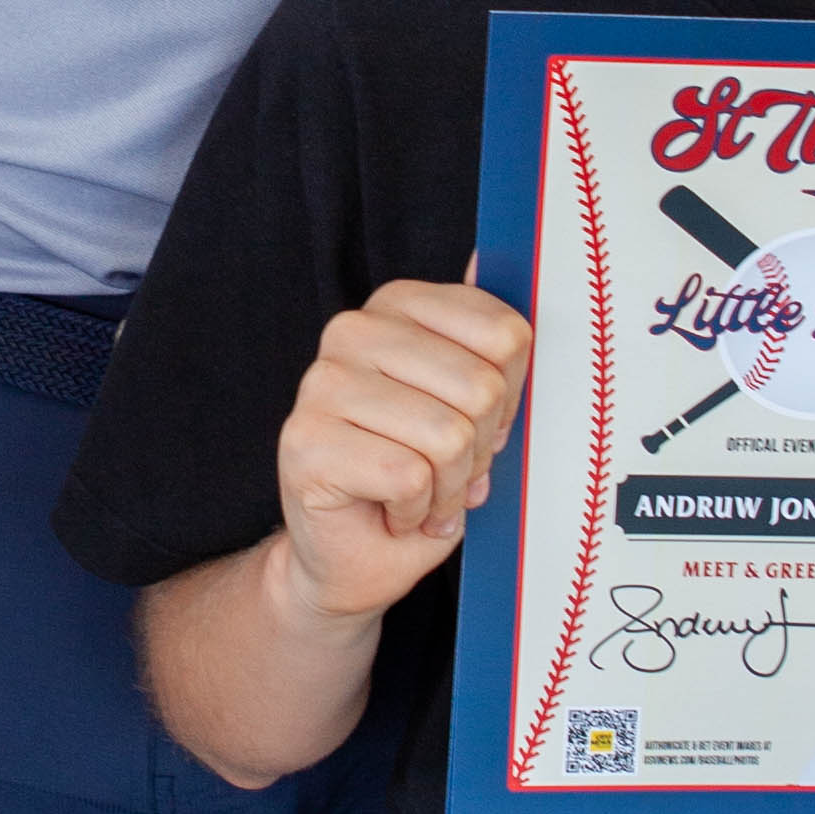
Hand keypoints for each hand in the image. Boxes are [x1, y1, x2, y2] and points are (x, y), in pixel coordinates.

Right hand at [275, 278, 532, 625]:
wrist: (353, 559)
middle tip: (446, 474)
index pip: (504, 335)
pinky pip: (408, 475)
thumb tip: (490, 254)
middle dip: (477, 453)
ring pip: (447, 436)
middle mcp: (351, 331)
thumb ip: (482, 339)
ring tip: (419, 497)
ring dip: (448, 489)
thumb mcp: (469, 407)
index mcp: (396, 307)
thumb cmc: (418, 481)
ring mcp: (321, 384)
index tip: (477, 427)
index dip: (508, 400)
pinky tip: (391, 511)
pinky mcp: (306, 441)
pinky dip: (416, 510)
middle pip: (480, 388)